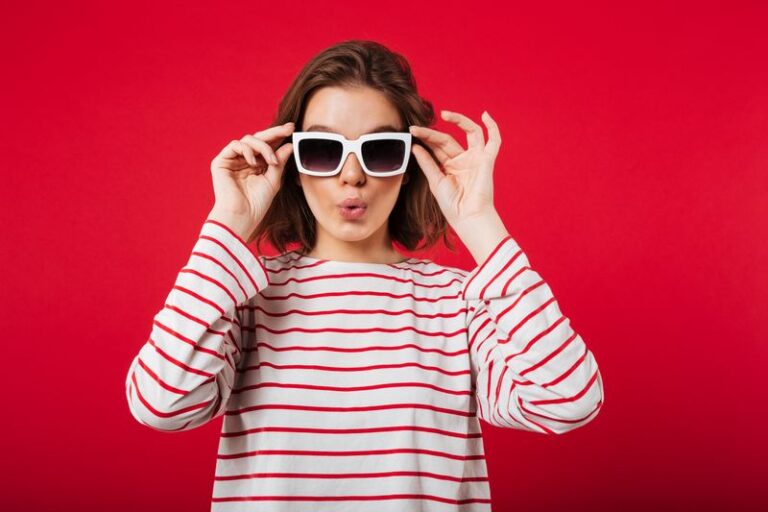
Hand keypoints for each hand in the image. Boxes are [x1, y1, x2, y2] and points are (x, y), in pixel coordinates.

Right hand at [207, 122, 294, 240]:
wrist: (242, 216)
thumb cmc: (257, 203)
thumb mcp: (273, 180)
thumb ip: (279, 162)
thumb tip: (289, 145)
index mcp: (257, 165)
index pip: (268, 146)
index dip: (279, 136)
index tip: (292, 129)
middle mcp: (244, 160)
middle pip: (258, 139)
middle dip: (275, 133)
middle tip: (288, 129)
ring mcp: (232, 160)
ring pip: (249, 140)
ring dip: (263, 147)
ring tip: (271, 162)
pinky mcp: (221, 162)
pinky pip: (235, 145)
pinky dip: (247, 150)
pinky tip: (254, 162)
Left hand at [408, 110, 500, 229]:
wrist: (468, 218)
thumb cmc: (453, 206)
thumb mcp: (435, 182)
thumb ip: (427, 163)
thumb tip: (415, 147)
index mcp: (451, 166)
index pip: (438, 147)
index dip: (426, 138)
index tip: (412, 131)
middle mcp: (464, 160)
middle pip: (448, 139)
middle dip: (432, 133)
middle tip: (415, 128)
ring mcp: (476, 159)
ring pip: (470, 133)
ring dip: (459, 120)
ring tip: (444, 114)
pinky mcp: (487, 161)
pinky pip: (494, 141)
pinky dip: (493, 128)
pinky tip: (485, 116)